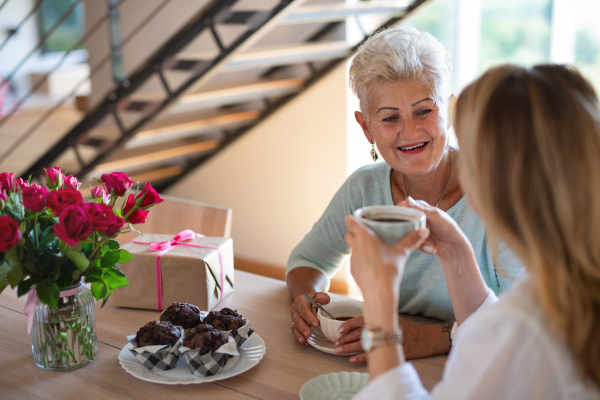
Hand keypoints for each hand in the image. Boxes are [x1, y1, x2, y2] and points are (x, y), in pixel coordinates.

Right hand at [290, 292, 329, 345]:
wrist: (305, 301)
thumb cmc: (313, 300)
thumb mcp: (317, 295)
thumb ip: (322, 297)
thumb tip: (327, 300)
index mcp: (300, 302)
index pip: (304, 310)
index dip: (309, 317)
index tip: (316, 324)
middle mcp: (295, 310)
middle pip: (298, 320)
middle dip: (303, 328)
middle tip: (309, 334)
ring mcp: (294, 318)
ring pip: (295, 327)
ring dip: (299, 334)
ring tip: (305, 340)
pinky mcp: (294, 325)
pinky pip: (295, 332)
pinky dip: (299, 338)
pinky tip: (305, 343)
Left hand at [333, 316, 449, 362]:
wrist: (424, 337)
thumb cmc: (407, 327)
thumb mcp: (393, 317)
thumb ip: (379, 316)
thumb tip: (363, 315)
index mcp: (381, 318)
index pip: (361, 320)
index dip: (349, 325)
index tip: (339, 330)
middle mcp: (382, 328)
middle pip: (359, 333)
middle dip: (346, 338)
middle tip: (336, 343)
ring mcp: (385, 340)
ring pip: (363, 344)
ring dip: (350, 348)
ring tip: (339, 351)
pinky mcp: (389, 351)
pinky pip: (373, 355)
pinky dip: (362, 358)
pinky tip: (352, 360)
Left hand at [344, 215, 428, 297]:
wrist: (379, 293)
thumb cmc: (389, 270)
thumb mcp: (402, 253)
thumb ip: (412, 240)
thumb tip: (424, 230)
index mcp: (364, 237)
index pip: (350, 221)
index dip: (352, 218)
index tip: (357, 218)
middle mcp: (355, 246)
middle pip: (348, 234)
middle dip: (354, 232)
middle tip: (366, 233)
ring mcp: (353, 259)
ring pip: (351, 248)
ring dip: (357, 246)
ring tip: (370, 248)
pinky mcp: (353, 270)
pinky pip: (354, 260)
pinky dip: (360, 259)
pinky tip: (370, 263)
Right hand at [401, 196, 467, 259]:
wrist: (453, 245)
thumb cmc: (447, 226)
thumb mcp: (434, 216)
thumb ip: (420, 208)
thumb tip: (407, 199)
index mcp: (419, 207)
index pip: (403, 206)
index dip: (398, 212)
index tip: (398, 219)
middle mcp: (415, 217)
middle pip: (401, 221)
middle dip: (407, 230)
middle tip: (417, 235)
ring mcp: (415, 229)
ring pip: (405, 233)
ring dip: (417, 240)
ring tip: (430, 244)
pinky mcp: (415, 239)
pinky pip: (411, 243)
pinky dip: (421, 246)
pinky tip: (431, 248)